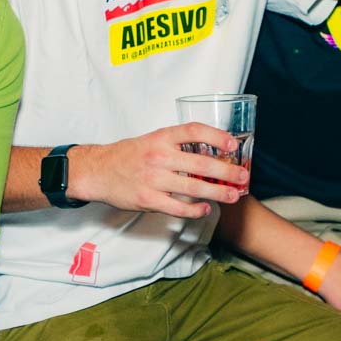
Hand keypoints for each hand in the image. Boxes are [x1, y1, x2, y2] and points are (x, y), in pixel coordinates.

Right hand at [69, 125, 247, 217]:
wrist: (97, 172)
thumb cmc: (127, 156)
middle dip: (228, 172)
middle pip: (202, 164)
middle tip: (243, 177)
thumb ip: (176, 145)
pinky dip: (195, 210)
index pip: (194, 131)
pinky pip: (178, 207)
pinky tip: (206, 209)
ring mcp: (154, 179)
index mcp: (161, 138)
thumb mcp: (151, 140)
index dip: (217, 136)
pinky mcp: (148, 199)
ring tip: (233, 195)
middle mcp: (159, 156)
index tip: (233, 144)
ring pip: (194, 188)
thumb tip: (208, 151)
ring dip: (218, 193)